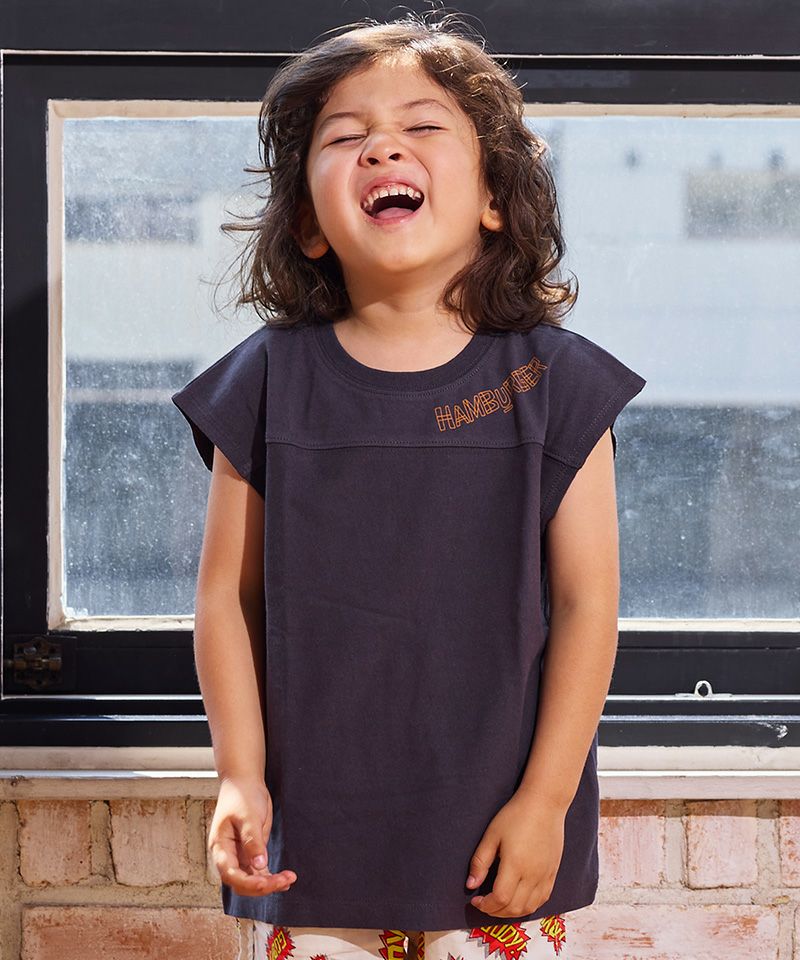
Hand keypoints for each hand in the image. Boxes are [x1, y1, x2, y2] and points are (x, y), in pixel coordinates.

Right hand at [208, 775, 296, 897]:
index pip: (230, 874)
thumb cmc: (241, 797)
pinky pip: (258, 872)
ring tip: (288, 880)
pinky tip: (284, 880)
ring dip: (268, 883)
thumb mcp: (248, 817)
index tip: (265, 883)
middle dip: (262, 886)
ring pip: (251, 880)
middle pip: (241, 882)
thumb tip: (260, 866)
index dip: (247, 883)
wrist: (244, 783)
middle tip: (284, 881)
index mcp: (220, 847)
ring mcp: (239, 856)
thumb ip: (253, 841)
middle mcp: (228, 856)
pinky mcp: (250, 853)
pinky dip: (270, 878)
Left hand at [465, 789, 565, 916]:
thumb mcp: (492, 834)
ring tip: (499, 903)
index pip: (500, 899)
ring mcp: (545, 875)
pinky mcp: (553, 872)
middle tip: (484, 904)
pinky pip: (543, 899)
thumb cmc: (516, 815)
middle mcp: (533, 874)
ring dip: (512, 912)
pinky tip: (519, 898)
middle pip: (514, 908)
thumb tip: (470, 884)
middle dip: (496, 911)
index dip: (486, 905)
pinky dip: (529, 906)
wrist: (545, 803)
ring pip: (529, 907)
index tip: (476, 900)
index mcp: (515, 865)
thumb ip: (480, 862)